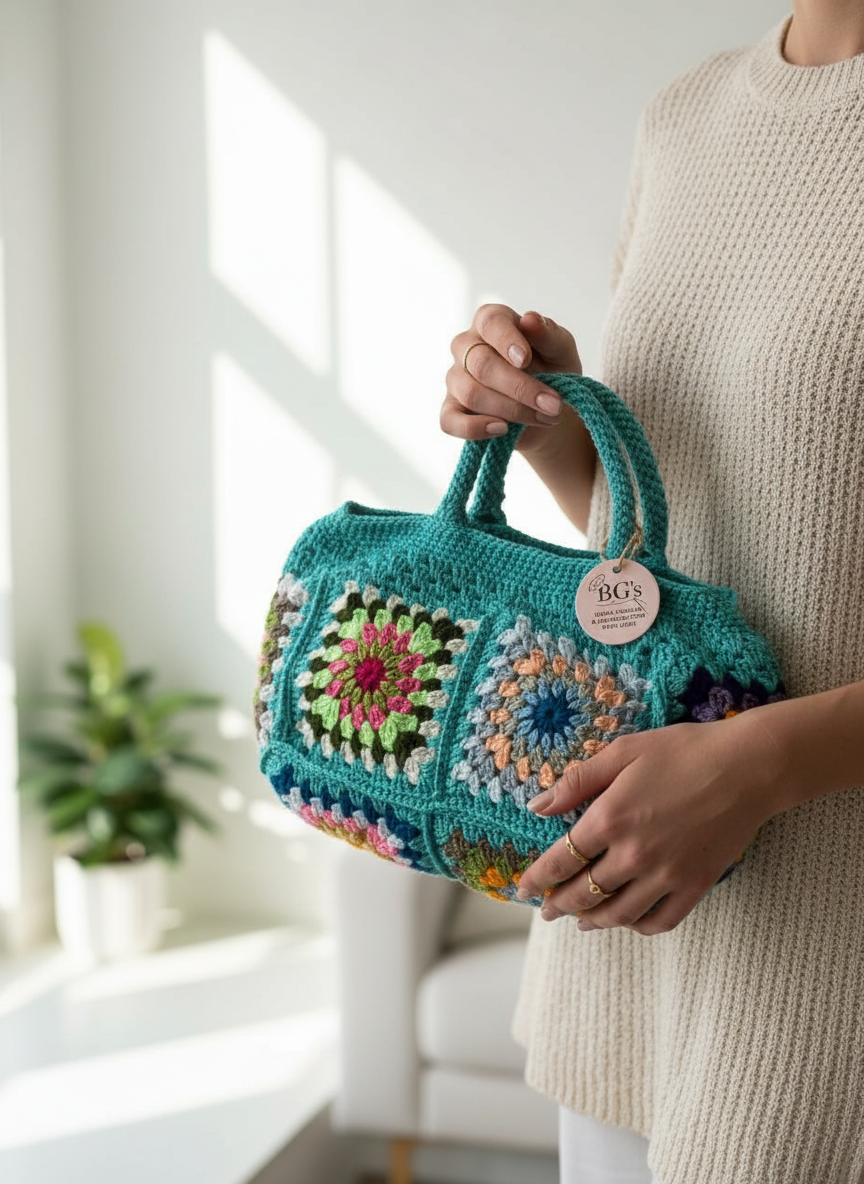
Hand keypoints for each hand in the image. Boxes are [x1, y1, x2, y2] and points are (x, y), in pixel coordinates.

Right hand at [441, 305, 581, 451]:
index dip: (506, 340)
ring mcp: (456, 379)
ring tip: (544, 419)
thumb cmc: (553, 371)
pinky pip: (450, 421)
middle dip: (520, 388)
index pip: (490, 322)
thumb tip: (530, 320)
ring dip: (512, 410)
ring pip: (471, 394)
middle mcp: (466, 346)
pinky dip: (475, 429)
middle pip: (481, 364)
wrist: (547, 410)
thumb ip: (548, 334)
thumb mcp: (561, 350)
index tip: (526, 360)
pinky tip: (502, 430)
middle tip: (553, 405)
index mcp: (491, 322)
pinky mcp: (451, 410)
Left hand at [515, 715, 779, 934]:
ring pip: (619, 913)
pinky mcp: (696, 885)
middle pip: (585, 893)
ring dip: (594, 921)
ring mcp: (666, 874)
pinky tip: (629, 921)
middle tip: (546, 911)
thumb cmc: (684, 750)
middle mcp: (634, 854)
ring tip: (581, 921)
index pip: (561, 860)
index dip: (538, 879)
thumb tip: (539, 806)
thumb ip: (578, 781)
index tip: (522, 889)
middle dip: (560, 905)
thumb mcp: (623, 752)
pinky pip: (661, 920)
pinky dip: (639, 926)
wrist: (748, 767)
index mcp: (610, 818)